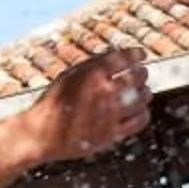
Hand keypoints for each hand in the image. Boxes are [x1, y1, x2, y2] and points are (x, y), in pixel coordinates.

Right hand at [34, 45, 151, 161]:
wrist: (43, 133)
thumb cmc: (55, 102)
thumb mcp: (70, 75)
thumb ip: (94, 67)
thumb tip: (119, 58)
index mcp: (92, 74)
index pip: (123, 58)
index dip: (135, 54)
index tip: (141, 54)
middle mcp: (103, 92)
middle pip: (136, 77)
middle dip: (142, 73)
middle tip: (142, 73)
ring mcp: (109, 114)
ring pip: (141, 98)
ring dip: (145, 92)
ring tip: (144, 91)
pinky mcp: (112, 133)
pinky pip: (138, 121)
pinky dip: (143, 113)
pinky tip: (141, 110)